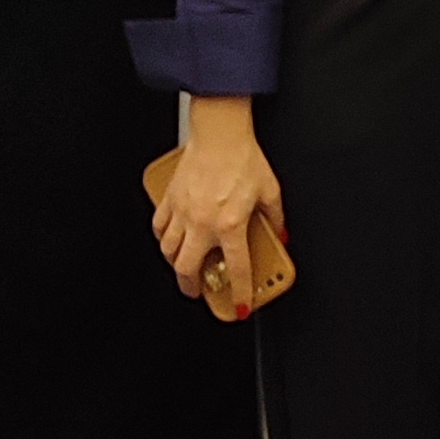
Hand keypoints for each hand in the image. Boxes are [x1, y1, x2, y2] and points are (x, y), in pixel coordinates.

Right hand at [153, 96, 285, 310]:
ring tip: (183, 268)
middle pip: (188, 269)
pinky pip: (159, 227)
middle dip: (192, 287)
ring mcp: (183, 212)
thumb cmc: (243, 157)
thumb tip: (280, 233)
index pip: (237, 269)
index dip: (241, 292)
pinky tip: (170, 239)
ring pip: (169, 251)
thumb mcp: (270, 190)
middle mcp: (203, 223)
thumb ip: (276, 218)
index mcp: (231, 225)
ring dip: (176, 264)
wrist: (220, 133)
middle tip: (198, 291)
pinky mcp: (170, 198)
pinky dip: (163, 237)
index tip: (241, 305)